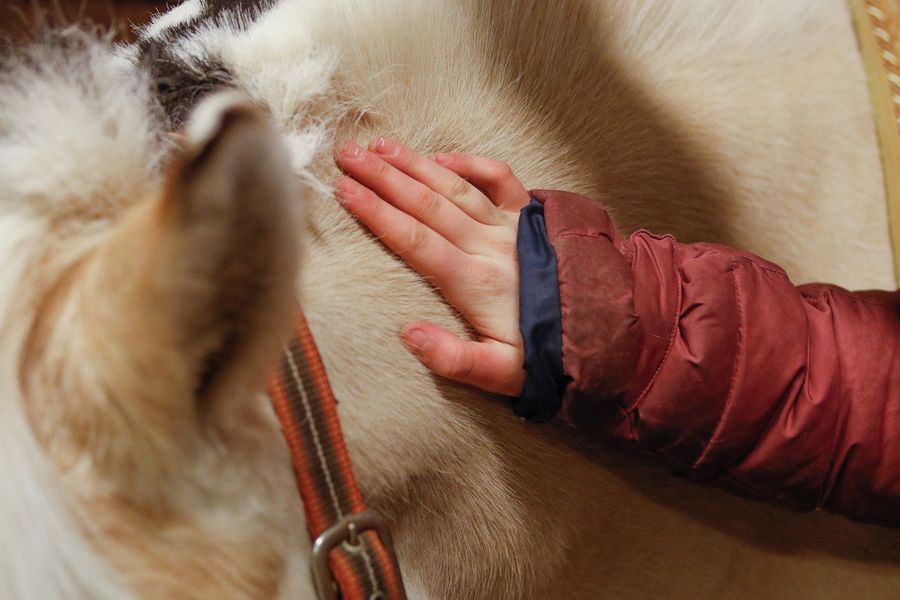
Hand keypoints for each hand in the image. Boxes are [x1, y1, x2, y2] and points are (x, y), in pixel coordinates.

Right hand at [334, 138, 528, 395]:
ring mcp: (513, 227)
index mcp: (476, 284)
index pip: (416, 241)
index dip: (378, 214)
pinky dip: (470, 164)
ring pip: (456, 187)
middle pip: (427, 204)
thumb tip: (407, 334)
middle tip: (347, 154)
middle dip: (383, 178)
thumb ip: (453, 359)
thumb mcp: (502, 374)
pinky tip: (440, 155)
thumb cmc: (548, 356)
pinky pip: (502, 179)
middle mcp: (491, 247)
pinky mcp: (533, 217)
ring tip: (378, 146)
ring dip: (415, 164)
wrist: (609, 333)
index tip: (345, 191)